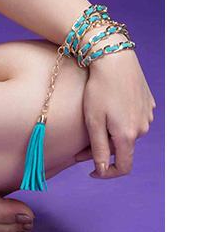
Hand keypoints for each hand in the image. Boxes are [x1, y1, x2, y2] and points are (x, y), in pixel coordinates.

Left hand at [74, 36, 156, 178]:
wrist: (114, 57)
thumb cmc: (99, 88)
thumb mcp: (93, 120)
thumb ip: (98, 149)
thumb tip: (102, 170)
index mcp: (128, 136)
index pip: (123, 167)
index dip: (108, 173)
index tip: (92, 171)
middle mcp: (142, 128)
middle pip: (123, 147)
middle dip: (104, 147)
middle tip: (82, 141)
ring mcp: (147, 115)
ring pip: (128, 131)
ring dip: (114, 131)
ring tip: (96, 116)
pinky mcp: (148, 102)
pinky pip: (134, 116)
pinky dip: (122, 117)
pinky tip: (110, 104)